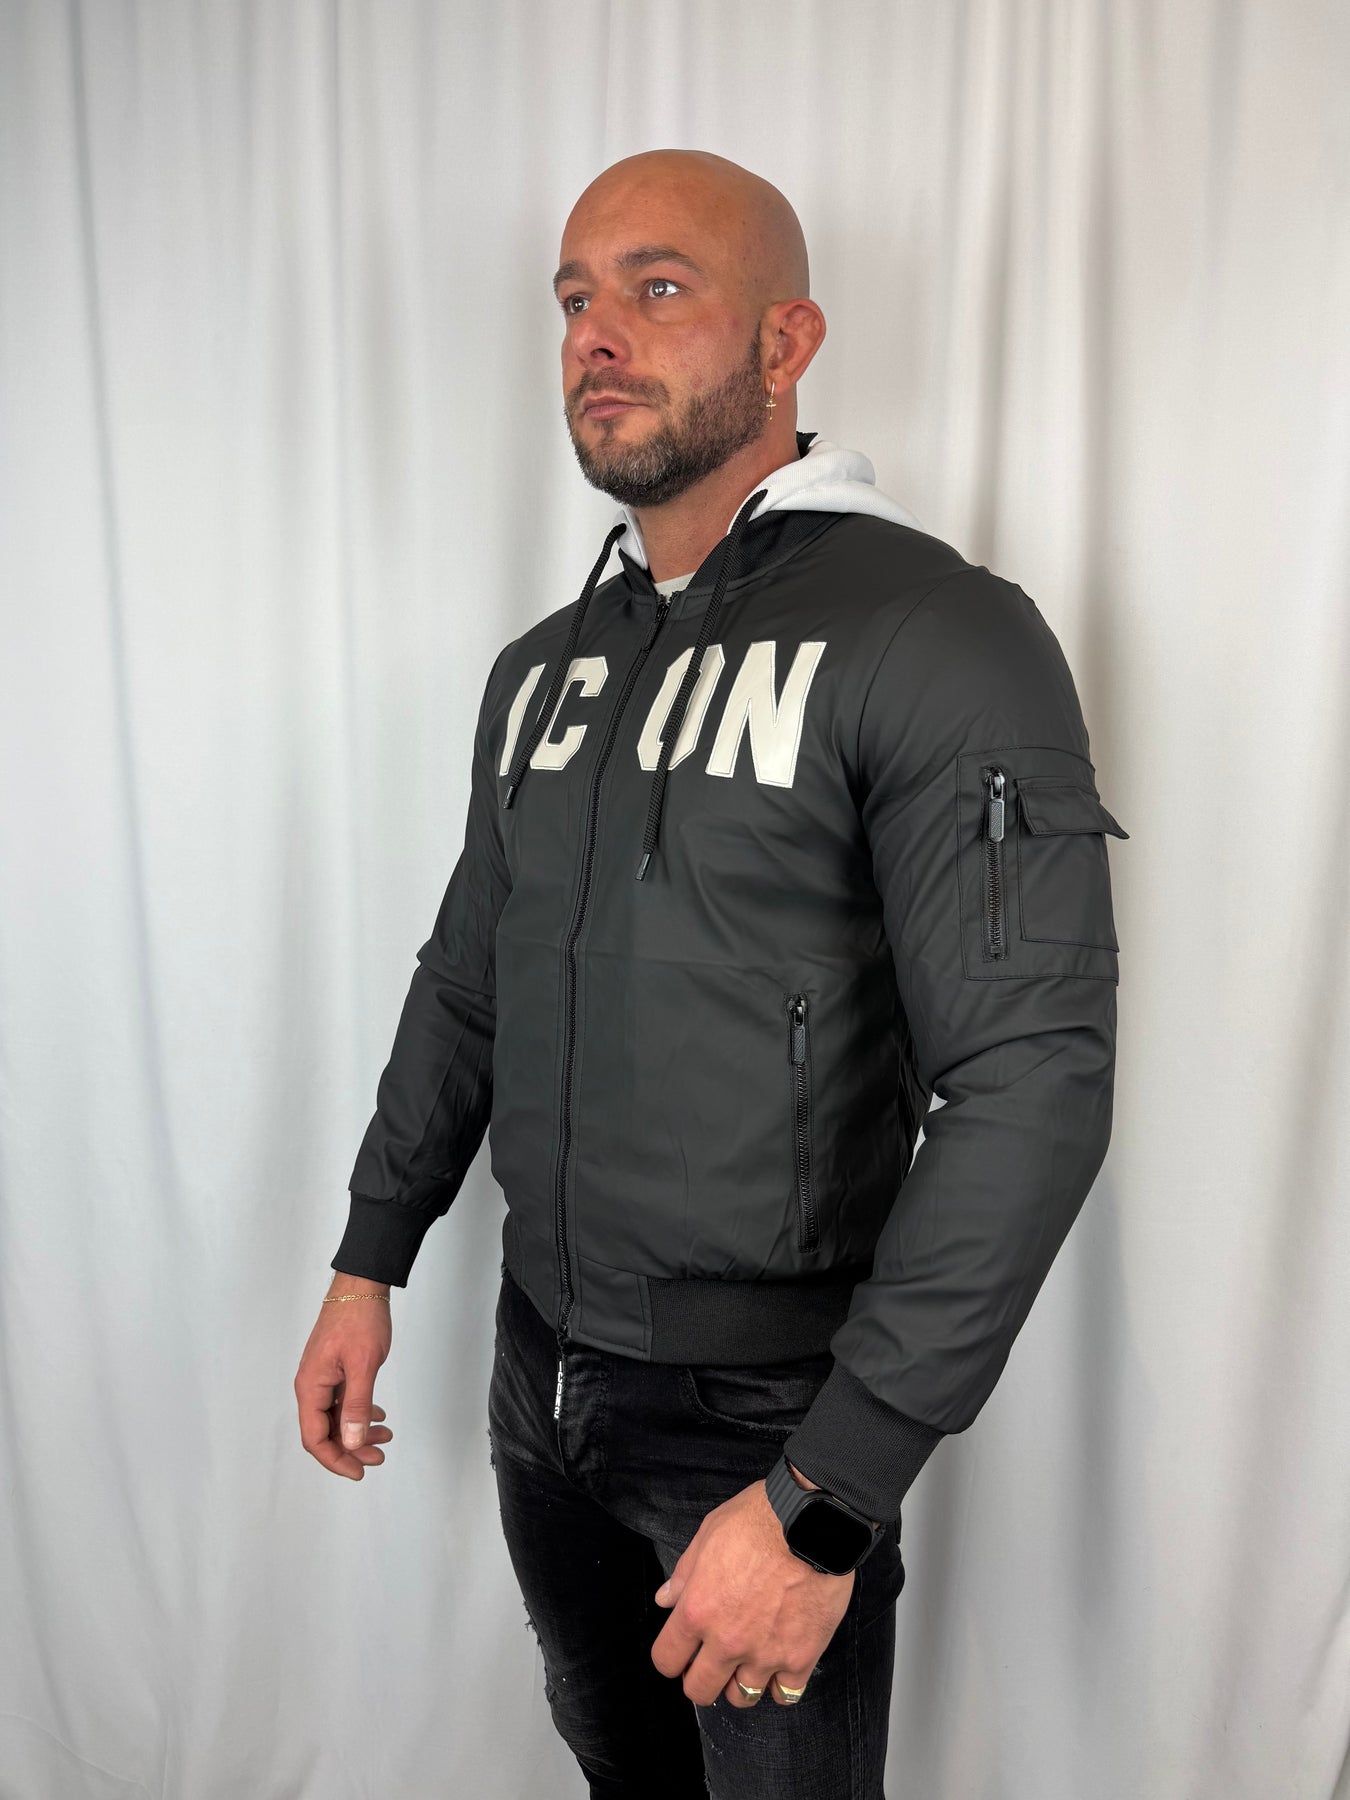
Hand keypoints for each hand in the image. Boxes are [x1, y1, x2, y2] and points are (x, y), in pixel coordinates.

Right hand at [294, 1273, 394, 1479]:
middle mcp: (312, 1384)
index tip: (359, 1471)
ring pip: (336, 1416)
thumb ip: (357, 1405)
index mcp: (311, 1386)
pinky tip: (378, 1414)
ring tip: (386, 1436)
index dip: (336, 1459)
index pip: (314, 1438)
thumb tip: (352, 1442)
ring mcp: (323, 1376)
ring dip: (358, 1431)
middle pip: (324, 1431)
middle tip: (379, 1457)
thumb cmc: (360, 1317)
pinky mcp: (335, 1368)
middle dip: (351, 1449)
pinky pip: (342, 1400)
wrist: (362, 1283)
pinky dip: (360, 1411)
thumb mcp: (363, 1364)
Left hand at [649, 1470, 853, 1707]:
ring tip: (749, 1660)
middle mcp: (727, 1641)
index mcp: (697, 1610)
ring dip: (741, 1682)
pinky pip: (785, 1694)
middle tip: (712, 1662)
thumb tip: (665, 1600)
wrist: (814, 1522)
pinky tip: (781, 1664)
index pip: (666, 1660)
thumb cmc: (758, 1520)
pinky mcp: (801, 1657)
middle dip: (701, 1679)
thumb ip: (684, 1574)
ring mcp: (765, 1654)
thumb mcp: (708, 1534)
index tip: (682, 1651)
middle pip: (700, 1691)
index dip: (672, 1657)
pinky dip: (781, 1684)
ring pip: (742, 1698)